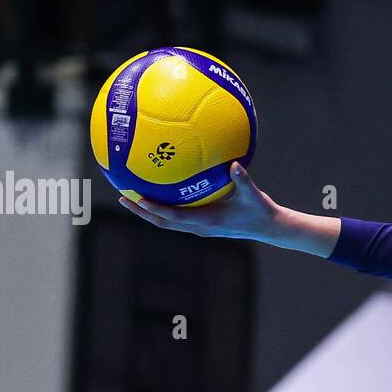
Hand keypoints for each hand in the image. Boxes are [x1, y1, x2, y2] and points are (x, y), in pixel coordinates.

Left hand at [117, 161, 290, 243]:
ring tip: (131, 197)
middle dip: (141, 211)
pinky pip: (176, 216)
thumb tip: (235, 164)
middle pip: (162, 222)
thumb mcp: (253, 194)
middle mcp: (199, 227)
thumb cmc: (260, 211)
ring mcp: (199, 227)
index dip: (155, 208)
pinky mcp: (202, 224)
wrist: (268, 227)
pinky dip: (163, 207)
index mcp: (207, 221)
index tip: (138, 198)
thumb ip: (242, 179)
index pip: (174, 217)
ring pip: (166, 221)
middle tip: (123, 197)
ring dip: (148, 211)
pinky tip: (159, 192)